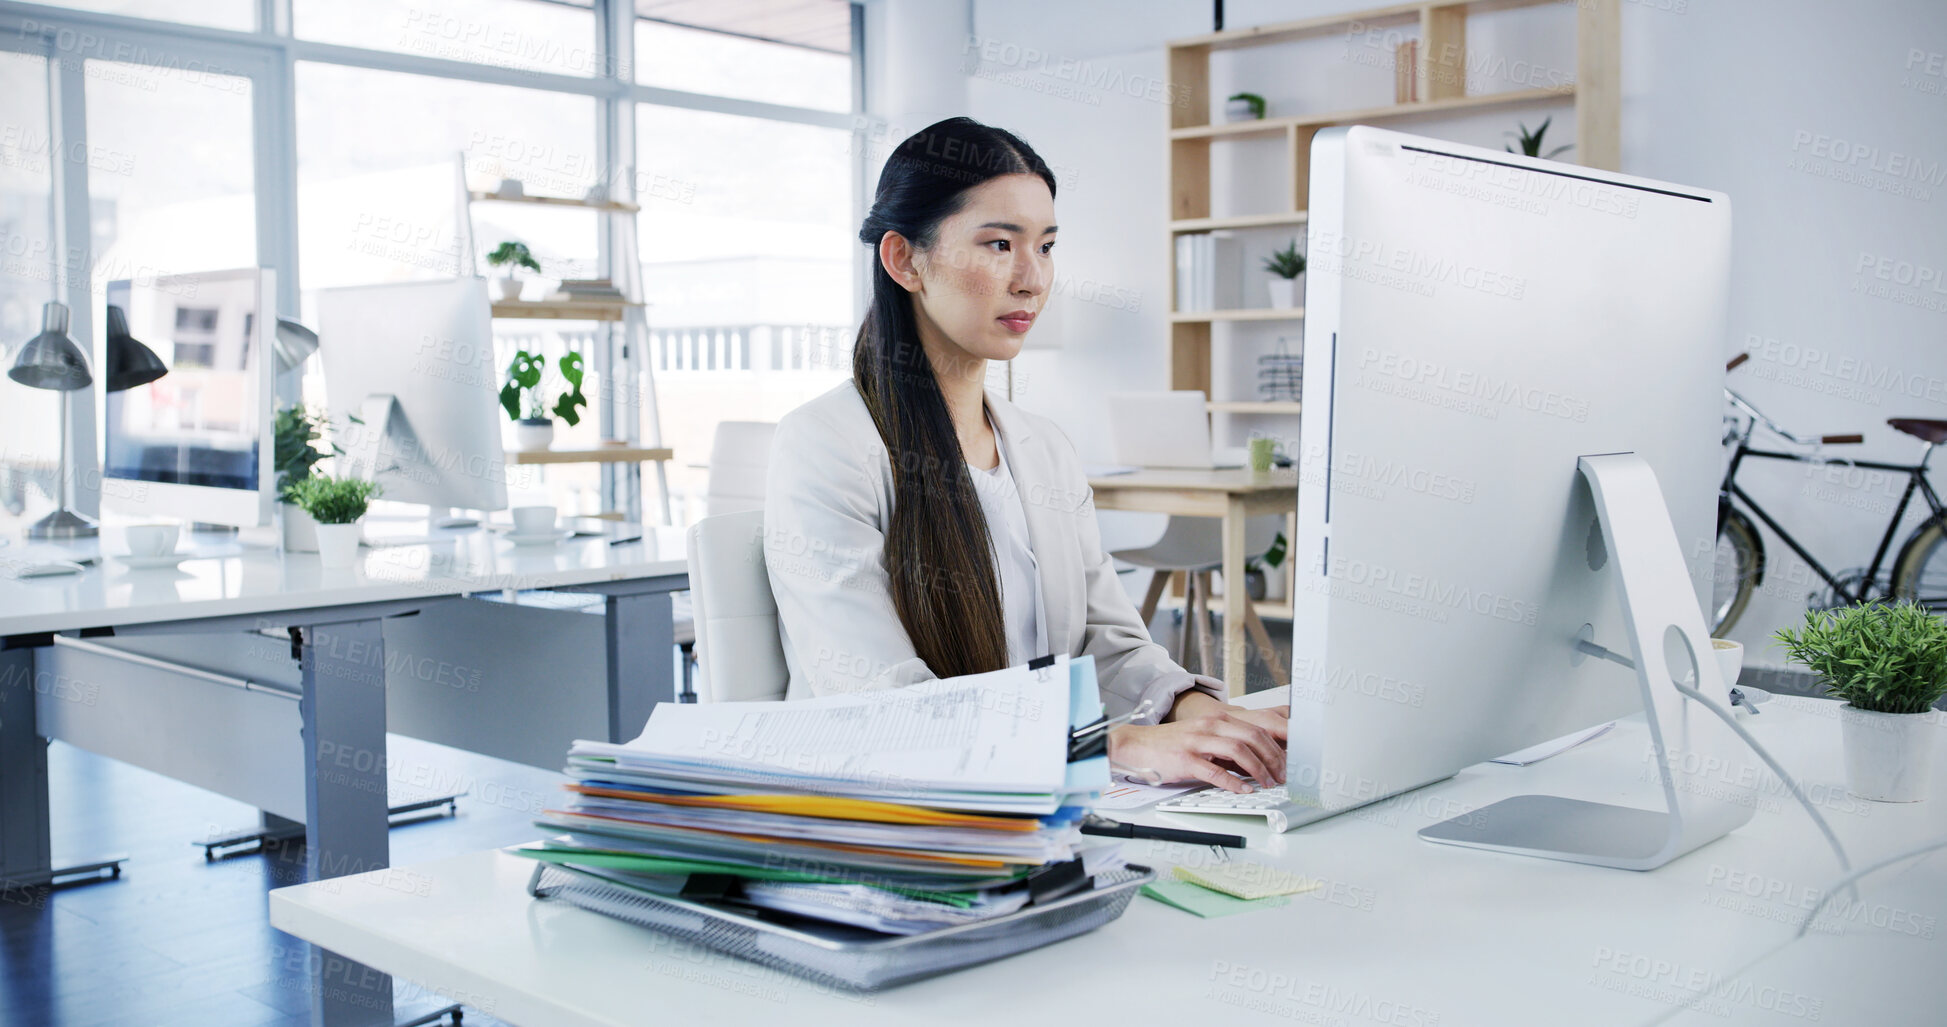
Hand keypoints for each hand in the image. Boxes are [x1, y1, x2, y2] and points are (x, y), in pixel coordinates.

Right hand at [1108, 693, 1288, 792]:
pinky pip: (1215, 771)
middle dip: (1273, 758)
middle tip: (1282, 775)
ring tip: (1268, 783)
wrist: (1137, 745)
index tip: (1287, 762)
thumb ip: (1227, 747)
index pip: (1256, 729)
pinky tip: (1243, 790)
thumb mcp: (1203, 738)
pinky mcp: (1186, 759)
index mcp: (1217, 720)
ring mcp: (1198, 741)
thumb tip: (1255, 762)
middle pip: (1252, 737)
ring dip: (1258, 769)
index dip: (1276, 746)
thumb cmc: (1171, 745)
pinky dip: (1233, 782)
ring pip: (1238, 751)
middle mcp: (1210, 726)